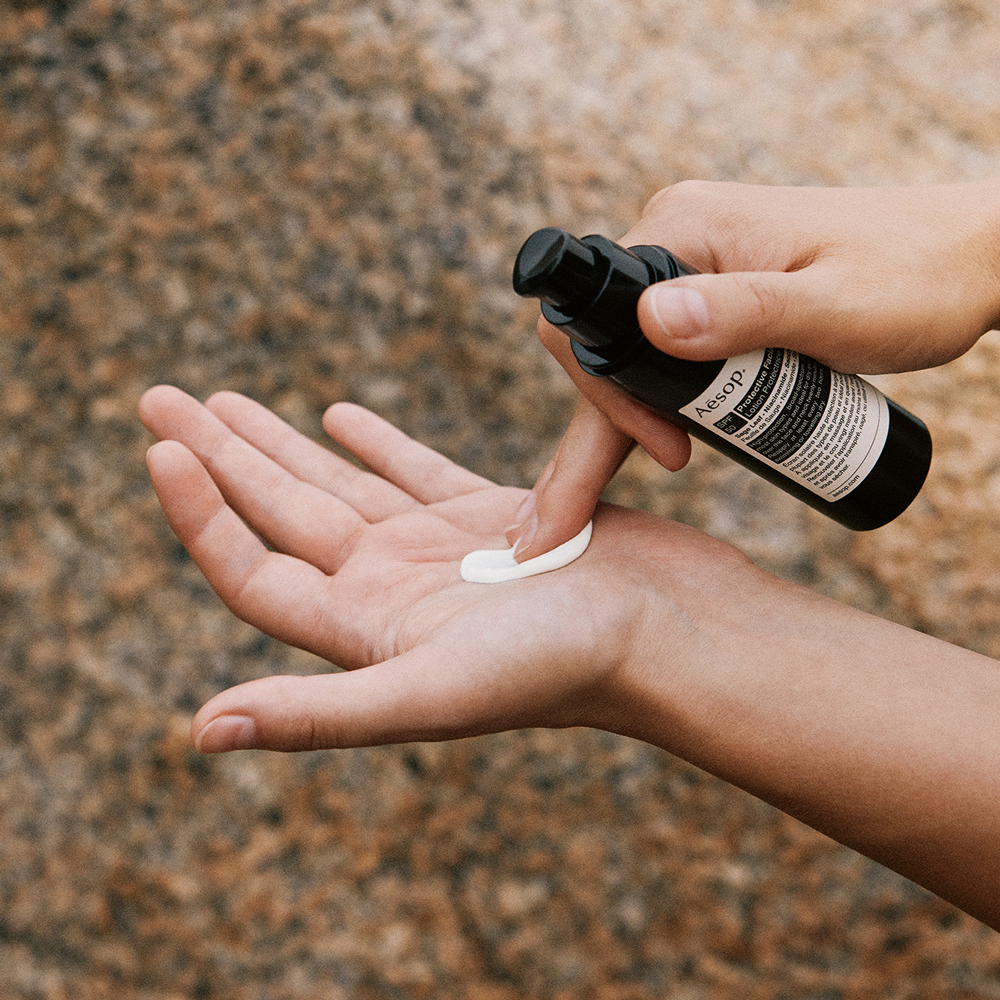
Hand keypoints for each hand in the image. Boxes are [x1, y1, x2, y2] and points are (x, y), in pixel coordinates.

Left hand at [138, 385, 747, 752]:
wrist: (670, 634)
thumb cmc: (564, 668)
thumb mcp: (432, 690)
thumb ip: (320, 713)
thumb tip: (201, 733)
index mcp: (366, 629)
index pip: (254, 568)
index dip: (200, 513)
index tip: (158, 444)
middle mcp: (392, 589)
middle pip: (281, 514)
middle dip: (220, 455)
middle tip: (158, 396)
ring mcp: (438, 551)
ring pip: (339, 484)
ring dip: (280, 442)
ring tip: (224, 400)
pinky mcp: (489, 516)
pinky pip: (416, 471)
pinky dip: (376, 443)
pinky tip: (339, 416)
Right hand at [523, 179, 999, 556]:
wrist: (972, 256)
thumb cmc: (918, 277)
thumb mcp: (831, 307)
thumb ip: (744, 311)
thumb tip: (652, 322)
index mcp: (686, 228)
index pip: (595, 321)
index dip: (611, 396)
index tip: (667, 448)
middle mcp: (677, 236)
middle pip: (605, 344)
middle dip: (610, 421)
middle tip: (639, 484)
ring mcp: (695, 261)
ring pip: (633, 352)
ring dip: (631, 416)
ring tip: (653, 470)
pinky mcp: (717, 285)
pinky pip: (666, 347)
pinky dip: (660, 398)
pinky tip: (669, 438)